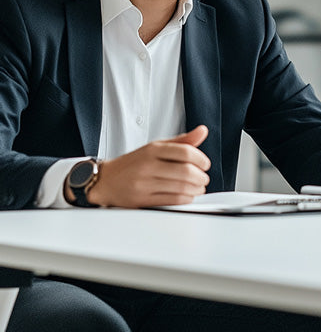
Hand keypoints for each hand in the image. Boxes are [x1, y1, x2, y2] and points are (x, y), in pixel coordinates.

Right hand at [85, 126, 211, 207]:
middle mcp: (148, 165)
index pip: (185, 151)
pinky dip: (186, 198)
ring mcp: (144, 183)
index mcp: (152, 150)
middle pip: (185, 171)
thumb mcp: (156, 147)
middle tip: (204, 178)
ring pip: (181, 187)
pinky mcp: (142, 200)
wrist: (105, 180)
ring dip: (196, 189)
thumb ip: (181, 141)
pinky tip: (188, 195)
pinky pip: (172, 200)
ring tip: (198, 187)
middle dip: (201, 176)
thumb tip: (203, 131)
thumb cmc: (134, 163)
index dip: (201, 158)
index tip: (205, 164)